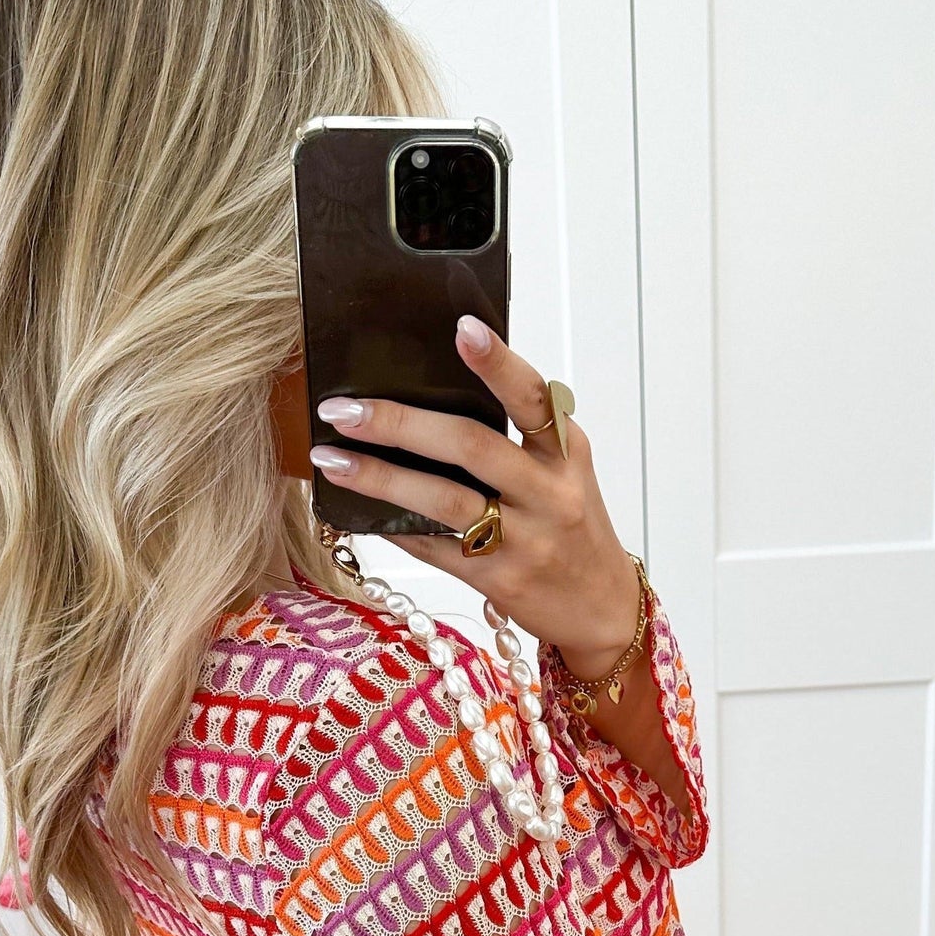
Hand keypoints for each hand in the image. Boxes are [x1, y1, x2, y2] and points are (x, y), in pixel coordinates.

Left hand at [307, 316, 639, 676]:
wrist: (602, 607)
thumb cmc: (573, 527)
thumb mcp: (563, 473)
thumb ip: (517, 437)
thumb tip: (431, 398)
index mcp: (565, 452)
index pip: (532, 398)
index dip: (498, 363)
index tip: (463, 328)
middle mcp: (549, 492)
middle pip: (470, 446)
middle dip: (400, 423)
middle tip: (344, 409)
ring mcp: (524, 540)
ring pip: (443, 500)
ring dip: (380, 477)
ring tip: (332, 459)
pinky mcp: (498, 580)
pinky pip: (433, 546)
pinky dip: (392, 524)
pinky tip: (357, 509)